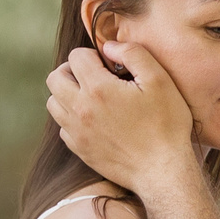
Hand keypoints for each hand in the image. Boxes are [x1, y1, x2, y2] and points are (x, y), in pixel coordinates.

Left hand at [45, 44, 194, 194]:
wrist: (163, 171)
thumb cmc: (166, 125)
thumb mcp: (160, 80)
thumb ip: (133, 54)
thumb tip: (109, 47)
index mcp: (98, 89)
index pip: (76, 57)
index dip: (93, 55)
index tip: (110, 66)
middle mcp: (80, 109)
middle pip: (55, 78)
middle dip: (72, 71)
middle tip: (94, 77)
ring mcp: (77, 132)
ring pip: (53, 103)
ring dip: (68, 94)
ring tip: (91, 97)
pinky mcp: (80, 149)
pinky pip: (63, 127)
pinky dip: (72, 119)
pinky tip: (95, 120)